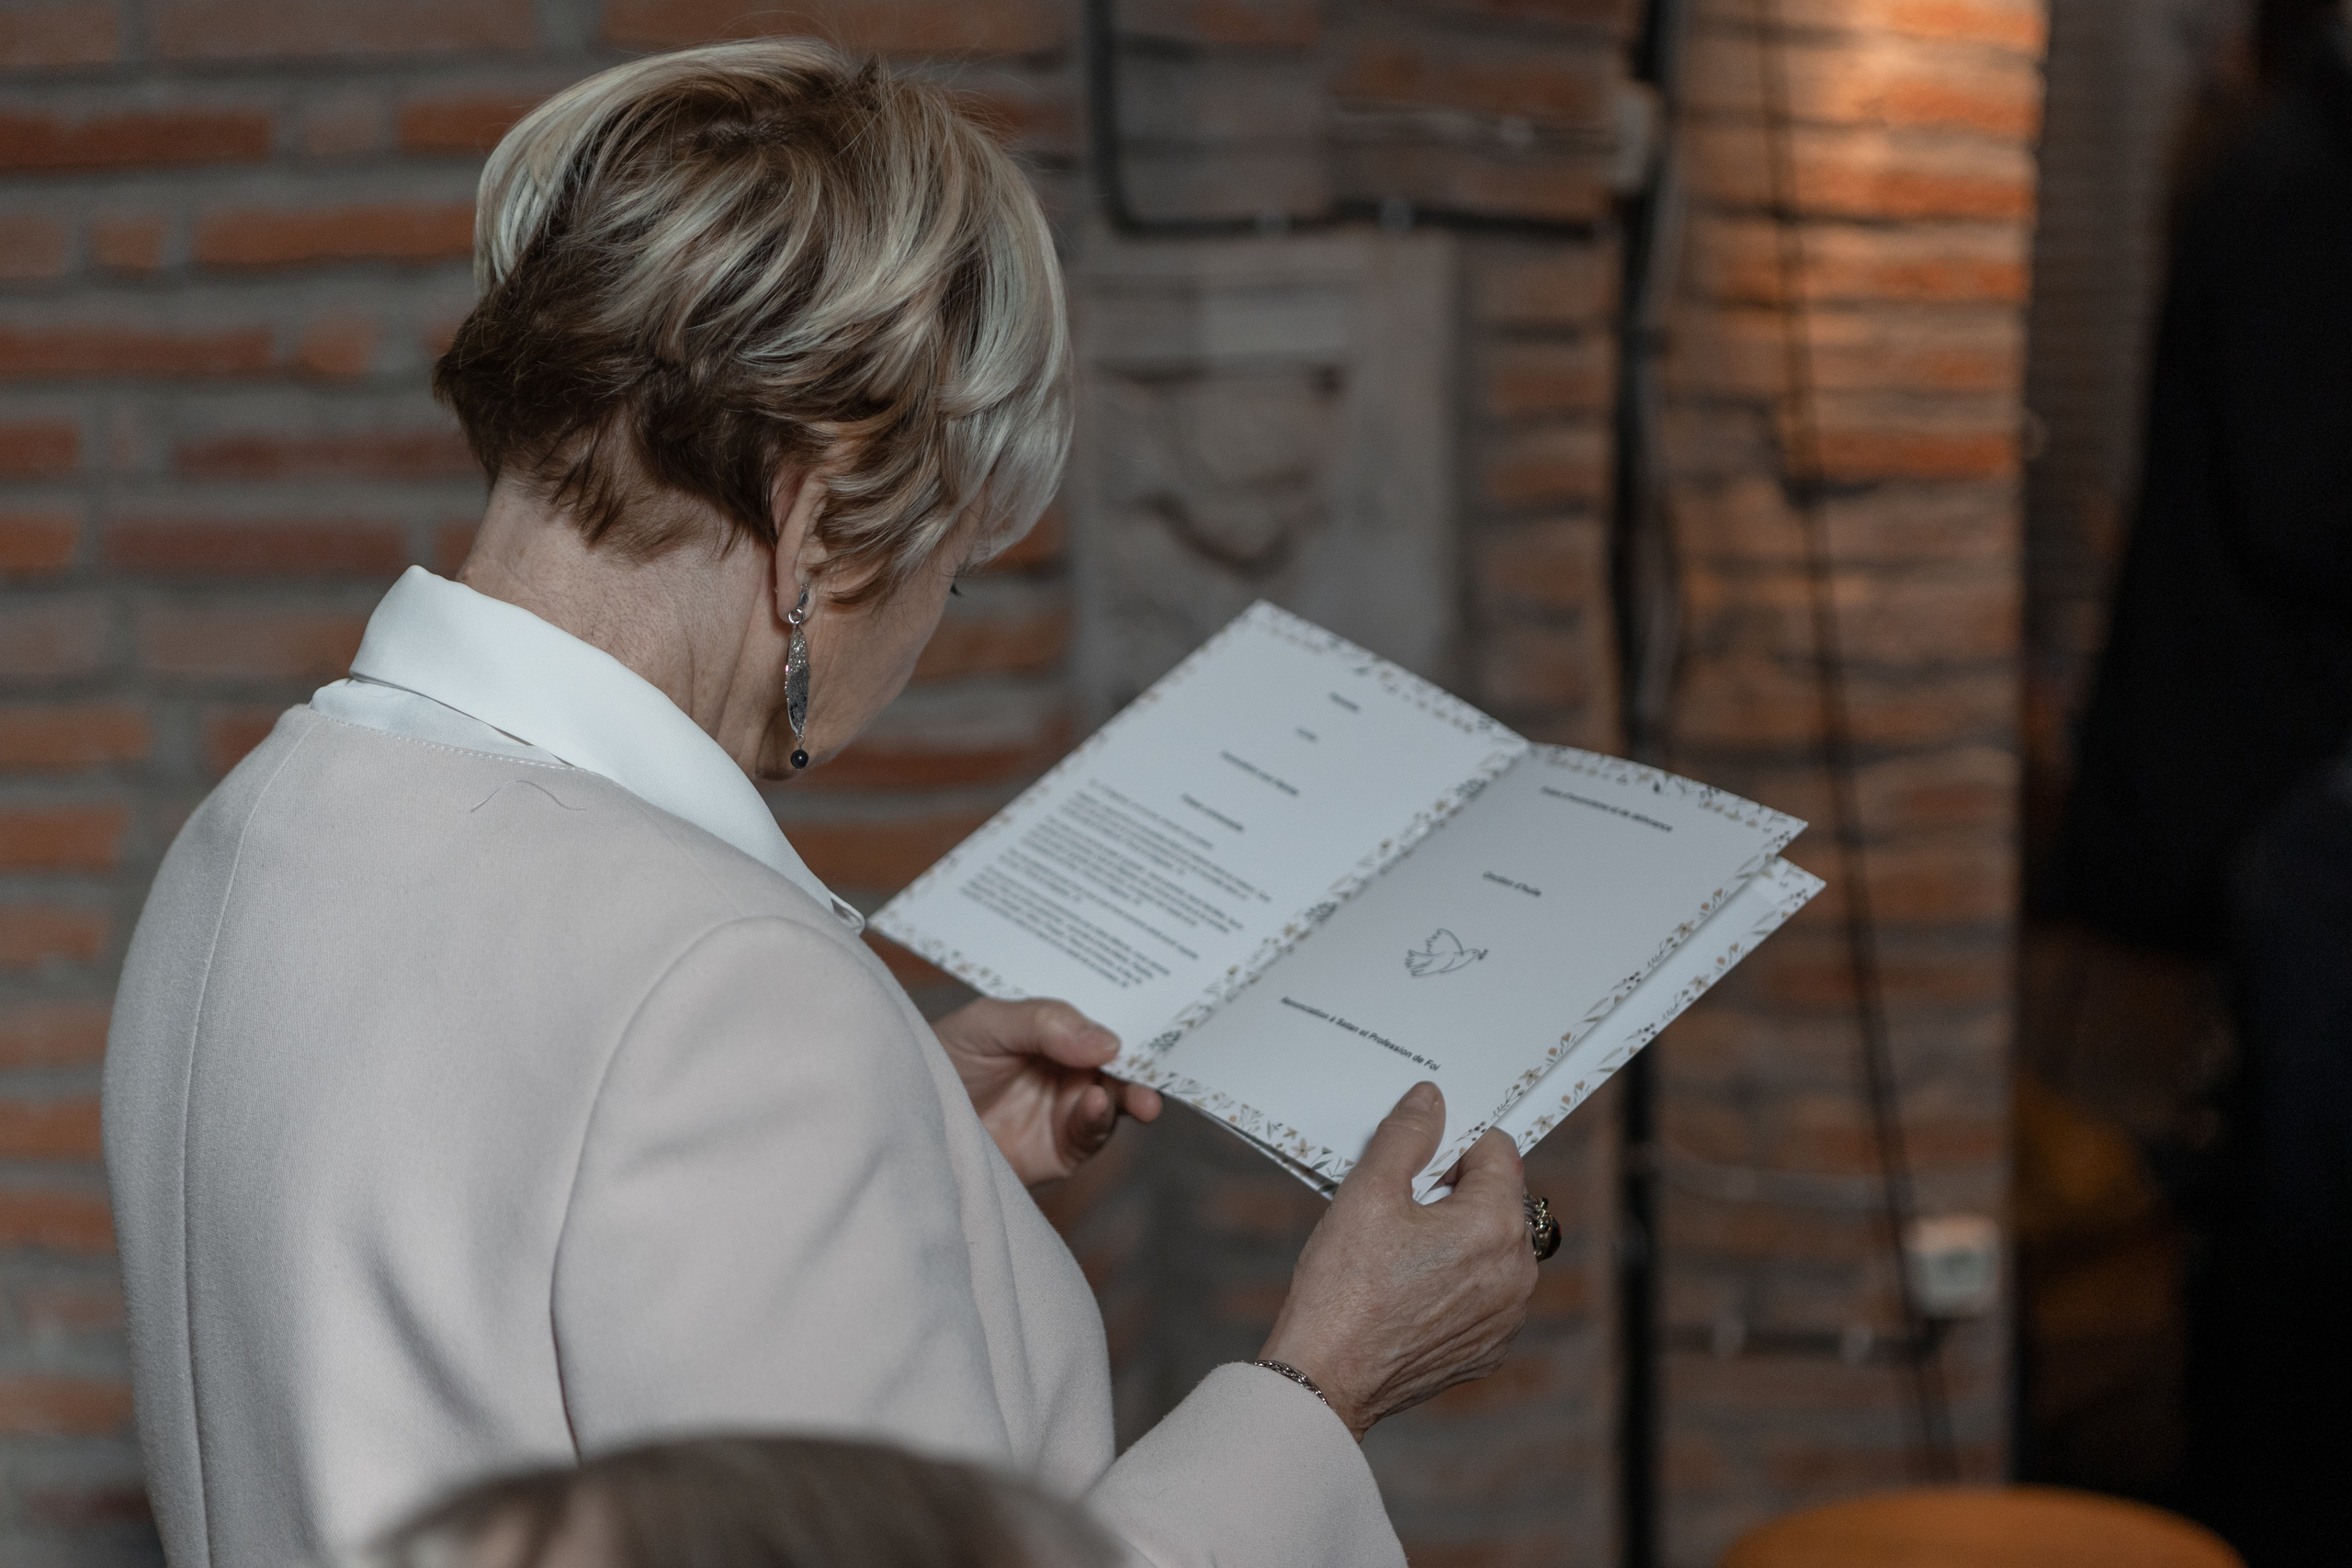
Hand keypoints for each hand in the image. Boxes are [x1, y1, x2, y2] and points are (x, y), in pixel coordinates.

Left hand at [931, 997, 1162, 1186]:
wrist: (903, 1121)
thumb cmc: (938, 1060)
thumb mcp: (988, 1024)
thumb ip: (1046, 1023)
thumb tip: (1109, 1041)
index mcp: (1055, 1031)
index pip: (1104, 1022)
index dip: (1135, 1020)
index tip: (1161, 1023)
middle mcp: (1068, 1068)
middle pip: (1121, 1063)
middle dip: (1145, 1063)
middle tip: (1160, 1066)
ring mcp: (1066, 1109)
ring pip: (1116, 1100)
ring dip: (1130, 1095)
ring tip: (1135, 1096)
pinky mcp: (1061, 1151)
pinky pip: (1091, 1134)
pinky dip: (1098, 1120)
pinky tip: (1094, 1105)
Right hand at [1256, 1082, 1537, 1439]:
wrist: (1327, 1375)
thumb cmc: (1344, 1287)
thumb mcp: (1368, 1190)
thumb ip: (1407, 1135)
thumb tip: (1431, 1100)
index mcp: (1496, 1225)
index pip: (1499, 1152)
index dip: (1455, 1148)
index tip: (1417, 1166)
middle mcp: (1517, 1273)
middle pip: (1499, 1201)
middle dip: (1456, 1194)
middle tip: (1399, 1210)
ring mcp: (1507, 1317)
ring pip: (1493, 1248)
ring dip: (1459, 1239)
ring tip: (1400, 1254)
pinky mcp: (1489, 1348)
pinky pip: (1485, 1294)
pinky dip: (1458, 1283)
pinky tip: (1410, 1290)